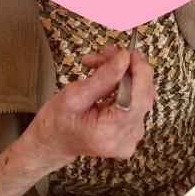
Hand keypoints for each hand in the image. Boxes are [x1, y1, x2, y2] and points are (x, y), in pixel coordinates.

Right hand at [31, 45, 155, 161]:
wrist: (52, 142)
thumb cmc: (57, 123)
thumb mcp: (73, 96)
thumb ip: (102, 78)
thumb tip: (124, 58)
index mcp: (111, 133)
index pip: (140, 100)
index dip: (140, 73)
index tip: (130, 54)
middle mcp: (127, 138)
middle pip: (141, 95)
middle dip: (126, 69)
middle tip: (105, 52)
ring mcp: (132, 136)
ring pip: (138, 94)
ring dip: (120, 73)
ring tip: (96, 63)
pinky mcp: (131, 129)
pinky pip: (134, 100)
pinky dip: (121, 84)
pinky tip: (104, 76)